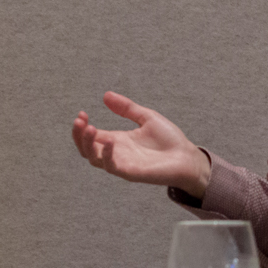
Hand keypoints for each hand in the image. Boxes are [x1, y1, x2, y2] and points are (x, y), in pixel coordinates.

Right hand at [71, 91, 210, 196]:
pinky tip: (109, 141)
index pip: (92, 135)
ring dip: (88, 144)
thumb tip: (106, 95)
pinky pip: (112, 167)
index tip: (81, 113)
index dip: (82, 126)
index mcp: (118, 140)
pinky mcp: (130, 173)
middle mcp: (116, 153)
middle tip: (80, 121)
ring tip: (89, 128)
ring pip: (94, 159)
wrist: (188, 157)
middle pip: (87, 149)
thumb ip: (126, 108)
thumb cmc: (169, 140)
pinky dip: (106, 155)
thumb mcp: (146, 117)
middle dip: (79, 136)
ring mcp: (122, 164)